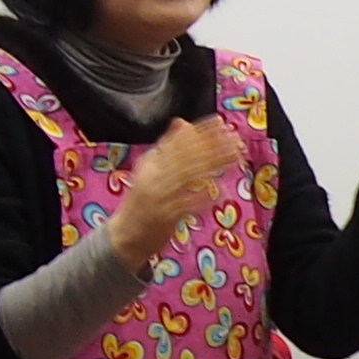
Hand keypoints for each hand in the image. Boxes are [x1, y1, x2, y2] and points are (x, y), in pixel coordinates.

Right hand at [107, 116, 247, 271]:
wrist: (124, 237)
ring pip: (189, 176)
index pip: (177, 142)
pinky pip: (187, 205)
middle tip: (234, 137)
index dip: (200, 131)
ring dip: (214, 166)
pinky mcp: (165, 217)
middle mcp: (153, 177)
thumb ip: (166, 147)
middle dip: (212, 145)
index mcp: (150, 164)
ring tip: (234, 156)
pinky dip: (203, 198)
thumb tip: (181, 121)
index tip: (220, 122)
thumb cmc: (141, 202)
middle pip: (186, 157)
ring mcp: (158, 197)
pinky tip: (221, 191)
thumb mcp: (149, 169)